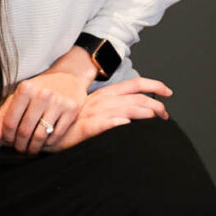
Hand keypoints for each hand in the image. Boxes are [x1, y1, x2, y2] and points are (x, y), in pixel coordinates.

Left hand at [0, 71, 89, 154]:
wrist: (68, 77)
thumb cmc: (40, 89)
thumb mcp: (19, 96)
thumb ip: (3, 116)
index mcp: (26, 88)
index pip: (10, 122)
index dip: (7, 136)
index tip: (9, 141)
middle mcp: (42, 94)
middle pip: (24, 131)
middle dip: (19, 145)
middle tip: (20, 147)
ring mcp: (58, 102)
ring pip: (40, 136)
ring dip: (33, 147)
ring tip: (31, 148)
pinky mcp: (72, 109)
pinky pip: (56, 135)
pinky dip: (48, 143)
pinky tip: (45, 141)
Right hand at [52, 77, 172, 150]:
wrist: (47, 132)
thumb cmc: (72, 124)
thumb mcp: (93, 111)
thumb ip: (112, 108)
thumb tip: (133, 114)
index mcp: (104, 95)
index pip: (134, 84)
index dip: (154, 85)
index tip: (168, 91)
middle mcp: (102, 101)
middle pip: (136, 98)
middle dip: (156, 105)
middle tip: (165, 116)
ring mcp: (94, 114)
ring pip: (127, 109)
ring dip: (145, 113)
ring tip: (156, 121)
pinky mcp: (87, 128)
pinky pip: (106, 124)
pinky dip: (118, 124)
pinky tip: (128, 127)